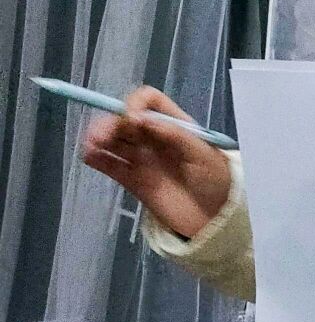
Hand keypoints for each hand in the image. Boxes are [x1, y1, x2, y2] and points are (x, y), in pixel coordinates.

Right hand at [80, 85, 232, 240]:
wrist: (214, 219)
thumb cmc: (217, 181)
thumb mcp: (203, 154)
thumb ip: (175, 135)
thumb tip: (143, 119)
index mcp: (175, 125)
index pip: (150, 102)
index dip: (136, 104)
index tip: (131, 119)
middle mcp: (155, 137)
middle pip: (125, 119)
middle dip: (111, 122)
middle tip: (101, 136)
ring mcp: (142, 158)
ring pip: (114, 140)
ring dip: (98, 137)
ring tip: (90, 146)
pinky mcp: (132, 179)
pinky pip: (110, 164)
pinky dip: (96, 158)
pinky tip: (89, 157)